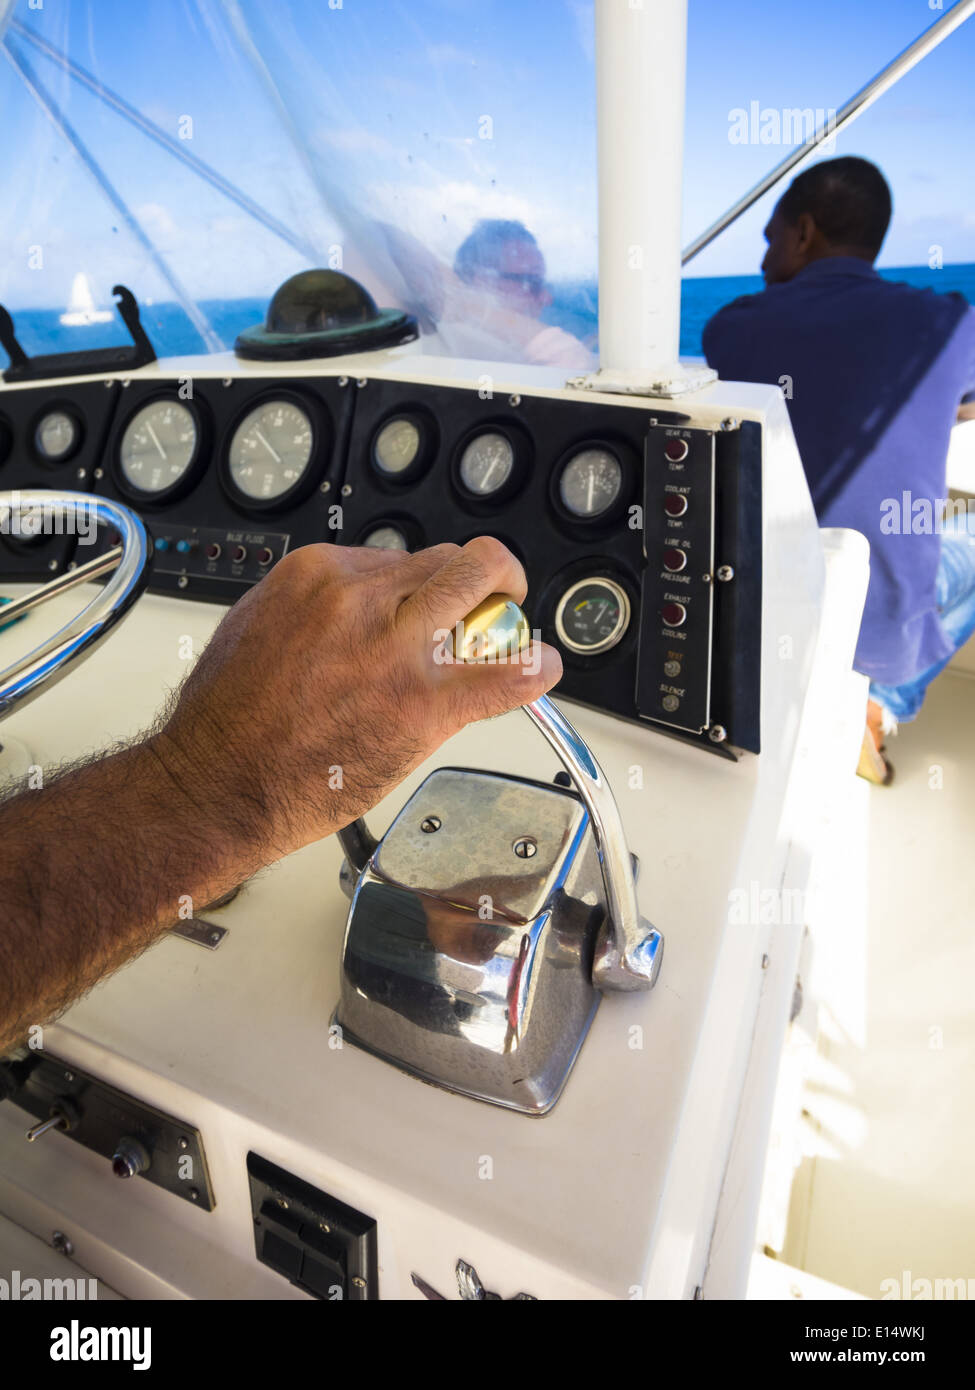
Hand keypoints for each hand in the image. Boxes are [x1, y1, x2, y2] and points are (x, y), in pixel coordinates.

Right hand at [150, 537, 561, 869]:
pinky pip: (503, 676)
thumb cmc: (226, 720)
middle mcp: (362, 601)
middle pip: (453, 563)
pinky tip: (542, 672)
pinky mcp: (423, 705)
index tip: (428, 607)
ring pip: (483, 595)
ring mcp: (396, 651)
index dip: (425, 584)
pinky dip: (533, 670)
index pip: (403, 556)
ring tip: (513, 633)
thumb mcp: (260, 626)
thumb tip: (359, 605)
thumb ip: (319, 608)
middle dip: (483, 577)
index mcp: (320, 575)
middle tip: (494, 599)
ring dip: (507, 610)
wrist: (216, 783)